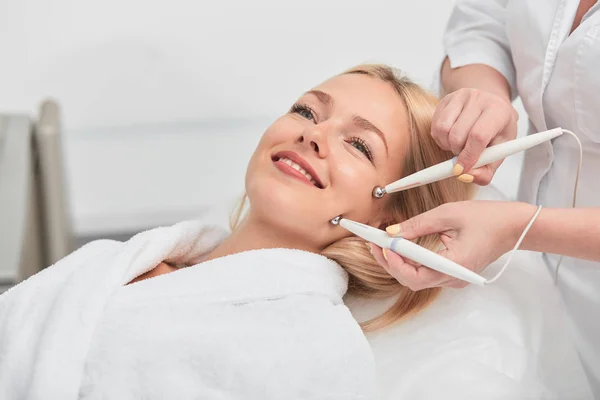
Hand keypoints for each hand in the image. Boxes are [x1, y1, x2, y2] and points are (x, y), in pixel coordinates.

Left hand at [368, 201, 536, 289]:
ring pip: (417, 278)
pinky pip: (426, 272)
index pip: (415, 276)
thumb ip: (418, 224)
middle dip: (389, 262)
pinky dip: (410, 261)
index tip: (380, 244)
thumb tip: (392, 231)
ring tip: (382, 242)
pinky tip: (401, 246)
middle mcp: (453, 278)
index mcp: (454, 266)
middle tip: (374, 242)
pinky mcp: (453, 273)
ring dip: (398, 262)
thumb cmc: (487, 218)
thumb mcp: (448, 213)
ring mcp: (454, 278)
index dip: (394, 262)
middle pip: (412, 280)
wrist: (514, 226)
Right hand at [431, 88, 517, 184]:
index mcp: (498, 111)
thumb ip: (485, 171)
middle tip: (464, 154)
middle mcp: (479, 98)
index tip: (461, 170)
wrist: (491, 107)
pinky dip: (440, 139)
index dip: (468, 156)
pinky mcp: (446, 99)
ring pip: (442, 130)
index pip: (478, 135)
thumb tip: (465, 177)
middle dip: (457, 152)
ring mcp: (461, 96)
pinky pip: (435, 126)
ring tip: (458, 145)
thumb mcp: (498, 154)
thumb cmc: (496, 133)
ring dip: (447, 145)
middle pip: (457, 135)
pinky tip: (451, 137)